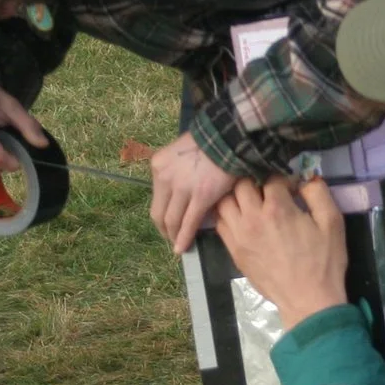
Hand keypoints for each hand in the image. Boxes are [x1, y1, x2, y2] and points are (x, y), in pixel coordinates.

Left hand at [149, 131, 240, 253]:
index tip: (166, 224)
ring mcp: (181, 188)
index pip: (156, 198)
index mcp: (159, 166)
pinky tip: (183, 248)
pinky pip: (189, 223)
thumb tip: (182, 192)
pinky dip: (184, 238)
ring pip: (172, 220)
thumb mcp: (183, 153)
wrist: (228, 135)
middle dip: (164, 229)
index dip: (161, 214)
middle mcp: (164, 177)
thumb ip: (177, 172)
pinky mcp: (200, 197)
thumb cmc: (209, 142)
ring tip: (178, 246)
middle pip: (159, 212)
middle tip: (171, 239)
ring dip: (174, 236)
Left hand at [213, 176, 348, 327]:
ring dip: (236, 196)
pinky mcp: (233, 251)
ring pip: (224, 202)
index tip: (292, 188)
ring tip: (251, 202)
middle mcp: (252, 218)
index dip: (283, 178)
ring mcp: (239, 235)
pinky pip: (220, 224)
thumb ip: (318, 193)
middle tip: (268, 191)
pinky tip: (242, 219)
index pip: (271, 177)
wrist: (307, 300)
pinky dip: (227, 215)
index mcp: (277, 208)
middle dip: (255, 181)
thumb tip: (304, 179)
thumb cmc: (324, 262)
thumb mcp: (332, 222)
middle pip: (241, 184)